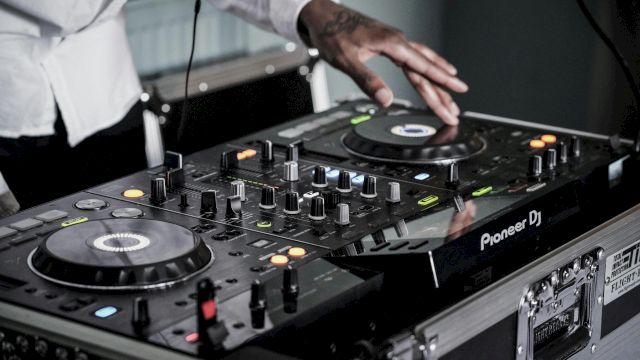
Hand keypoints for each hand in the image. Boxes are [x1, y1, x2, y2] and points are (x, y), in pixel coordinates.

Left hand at [299, 0, 467, 124]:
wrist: (322, 15)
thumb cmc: (332, 34)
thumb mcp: (346, 60)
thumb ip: (367, 80)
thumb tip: (386, 99)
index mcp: (392, 44)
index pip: (422, 68)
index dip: (441, 83)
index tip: (458, 92)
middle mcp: (398, 41)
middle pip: (426, 69)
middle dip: (442, 92)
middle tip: (454, 110)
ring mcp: (395, 41)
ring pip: (423, 62)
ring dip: (438, 79)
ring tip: (453, 93)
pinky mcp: (389, 42)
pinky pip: (415, 56)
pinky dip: (428, 65)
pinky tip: (433, 69)